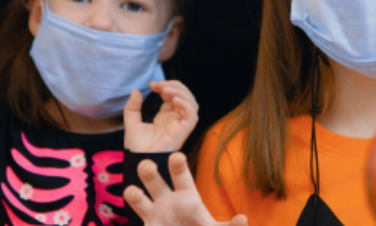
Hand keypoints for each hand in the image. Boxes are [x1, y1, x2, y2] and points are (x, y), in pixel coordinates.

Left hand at [124, 81, 199, 153]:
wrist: (138, 162)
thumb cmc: (136, 147)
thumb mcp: (131, 122)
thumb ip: (132, 107)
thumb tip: (136, 91)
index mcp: (165, 116)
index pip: (173, 95)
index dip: (166, 86)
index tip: (152, 84)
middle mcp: (175, 119)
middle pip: (185, 96)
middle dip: (175, 86)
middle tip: (160, 85)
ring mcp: (180, 125)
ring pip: (191, 104)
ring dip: (181, 93)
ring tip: (166, 90)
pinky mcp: (183, 132)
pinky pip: (192, 116)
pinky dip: (186, 105)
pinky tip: (174, 100)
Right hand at [124, 153, 248, 225]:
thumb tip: (243, 218)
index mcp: (186, 195)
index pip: (181, 176)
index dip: (178, 165)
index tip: (178, 156)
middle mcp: (166, 199)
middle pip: (155, 180)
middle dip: (149, 170)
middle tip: (146, 164)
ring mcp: (154, 214)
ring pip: (138, 198)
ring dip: (134, 194)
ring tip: (133, 192)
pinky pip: (136, 224)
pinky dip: (133, 224)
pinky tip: (134, 224)